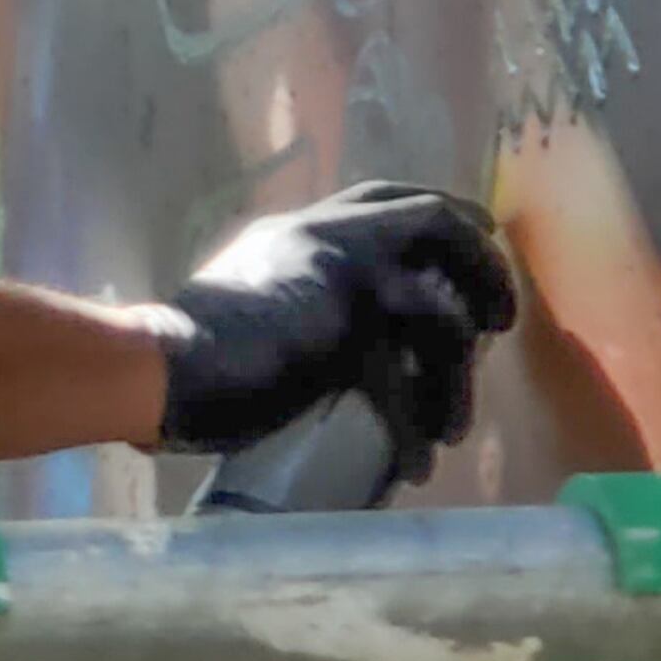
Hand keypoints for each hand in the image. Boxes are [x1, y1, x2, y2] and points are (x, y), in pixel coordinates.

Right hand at [148, 182, 519, 479]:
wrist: (161, 364)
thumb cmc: (184, 339)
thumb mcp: (247, 282)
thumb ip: (290, 281)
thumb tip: (327, 318)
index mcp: (308, 225)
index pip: (391, 196)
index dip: (448, 213)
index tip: (479, 237)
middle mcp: (334, 236)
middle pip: (440, 223)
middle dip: (483, 269)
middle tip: (499, 321)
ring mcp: (346, 279)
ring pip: (442, 315)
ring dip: (458, 376)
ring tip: (454, 425)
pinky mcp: (350, 333)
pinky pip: (407, 387)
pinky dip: (415, 430)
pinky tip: (413, 464)